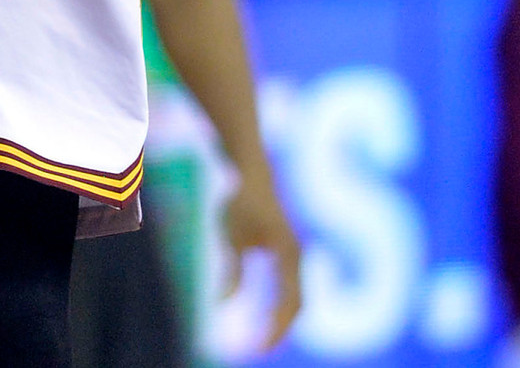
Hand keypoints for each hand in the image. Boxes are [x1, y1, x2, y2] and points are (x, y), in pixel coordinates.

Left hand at [222, 167, 303, 349]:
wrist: (250, 169)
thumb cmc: (240, 199)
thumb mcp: (231, 233)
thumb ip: (230, 268)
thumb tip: (222, 305)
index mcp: (288, 253)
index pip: (290, 302)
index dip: (276, 329)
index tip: (257, 348)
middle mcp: (295, 257)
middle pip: (296, 305)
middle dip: (278, 331)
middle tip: (255, 352)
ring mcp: (291, 256)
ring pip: (293, 300)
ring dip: (278, 323)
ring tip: (256, 344)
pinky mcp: (282, 255)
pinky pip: (285, 291)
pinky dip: (275, 310)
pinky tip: (259, 323)